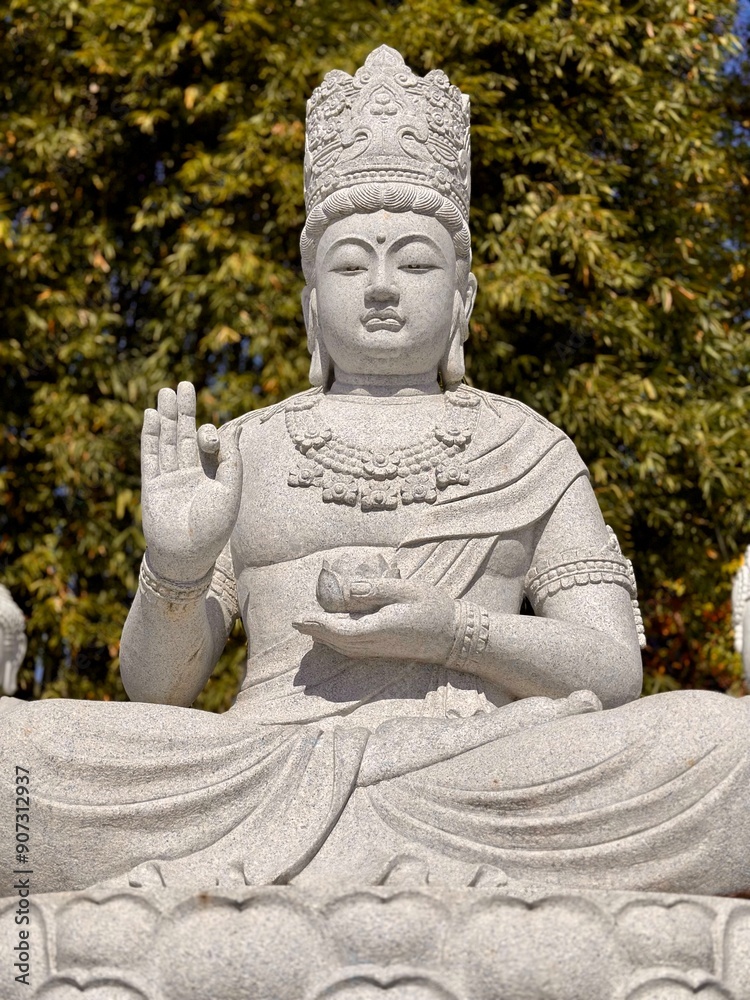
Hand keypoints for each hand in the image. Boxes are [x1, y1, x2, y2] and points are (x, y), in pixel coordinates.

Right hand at [141, 381, 242, 581]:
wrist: (186, 556)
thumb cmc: (213, 528)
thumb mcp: (230, 491)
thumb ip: (232, 461)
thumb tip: (234, 430)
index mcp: (212, 476)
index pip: (208, 445)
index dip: (209, 435)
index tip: (210, 436)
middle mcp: (190, 475)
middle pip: (185, 435)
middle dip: (184, 411)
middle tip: (184, 385)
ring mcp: (170, 478)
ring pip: (167, 441)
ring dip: (166, 417)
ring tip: (166, 392)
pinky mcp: (152, 485)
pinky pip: (151, 455)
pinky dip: (151, 435)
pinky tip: (152, 415)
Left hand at [292, 576, 455, 663]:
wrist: (457, 636)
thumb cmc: (433, 608)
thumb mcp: (406, 590)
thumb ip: (376, 590)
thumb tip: (347, 589)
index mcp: (380, 628)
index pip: (340, 629)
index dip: (317, 624)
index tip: (298, 617)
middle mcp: (377, 644)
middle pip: (338, 641)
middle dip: (315, 631)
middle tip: (296, 620)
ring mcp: (381, 651)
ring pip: (345, 647)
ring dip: (325, 638)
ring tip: (309, 627)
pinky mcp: (386, 651)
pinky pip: (354, 649)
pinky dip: (339, 642)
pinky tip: (334, 635)